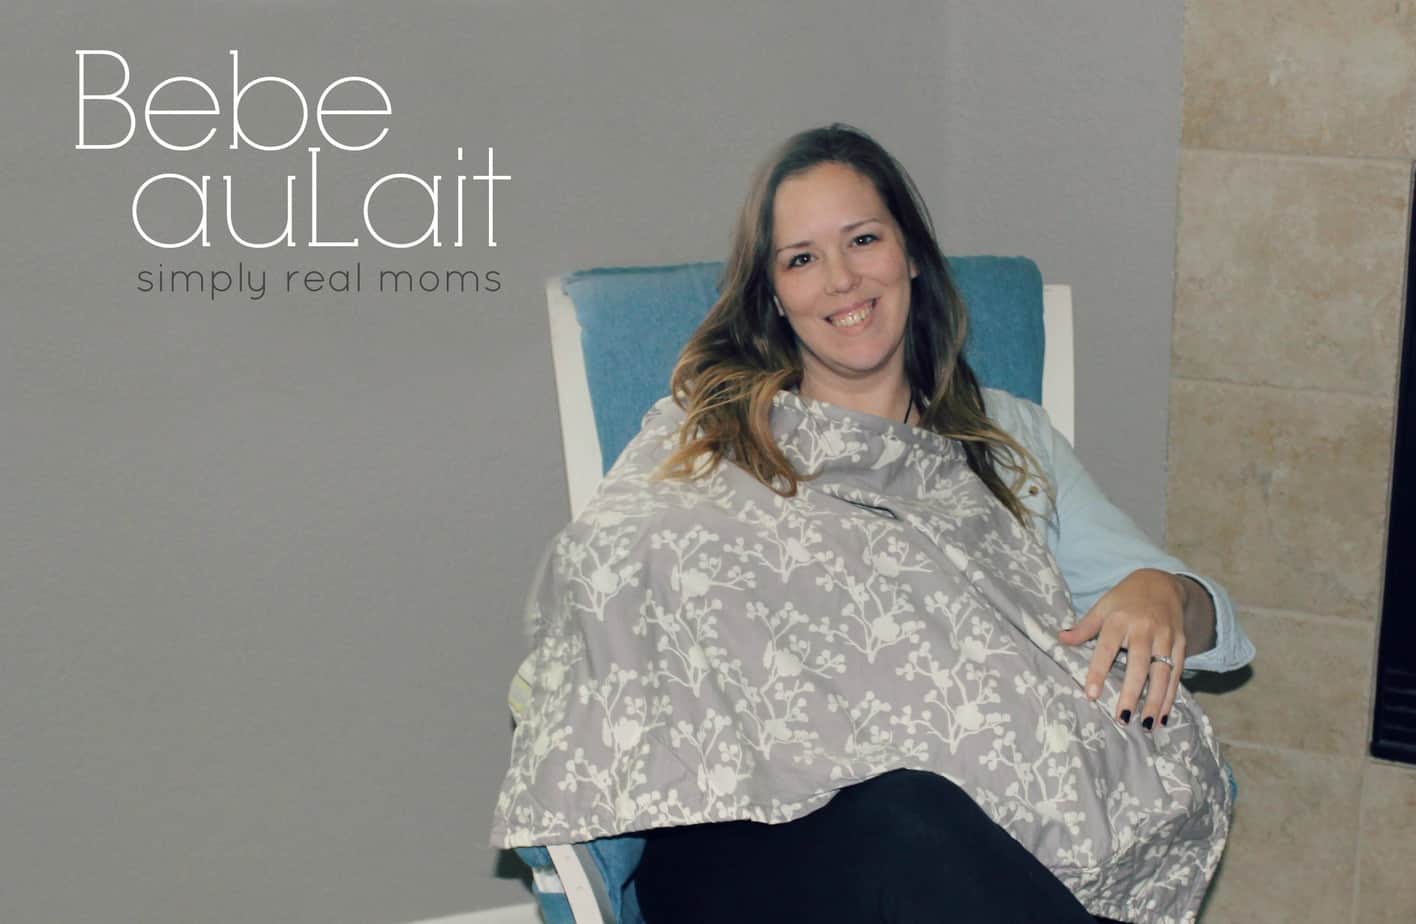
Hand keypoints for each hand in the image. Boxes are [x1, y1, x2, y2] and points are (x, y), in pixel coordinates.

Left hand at [1057, 568, 1185, 729]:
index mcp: (1119, 619)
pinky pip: (1177, 673)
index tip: (1091, 695)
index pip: (1106, 648)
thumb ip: (1084, 626)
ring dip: (1155, 701)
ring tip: (1147, 725)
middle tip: (1122, 718)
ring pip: (1162, 673)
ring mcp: (1165, 637)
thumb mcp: (1103, 606)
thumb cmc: (1126, 599)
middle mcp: (1144, 628)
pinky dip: (1171, 696)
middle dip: (1131, 693)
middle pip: (1138, 664)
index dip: (1098, 671)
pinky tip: (1164, 716)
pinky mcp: (1181, 644)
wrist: (1163, 583)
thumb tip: (1060, 638)